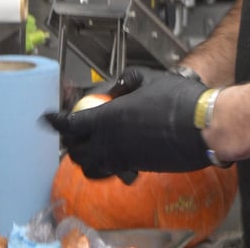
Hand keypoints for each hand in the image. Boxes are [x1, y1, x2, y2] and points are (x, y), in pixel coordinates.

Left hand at [46, 67, 209, 177]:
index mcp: (108, 118)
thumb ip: (128, 81)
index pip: (71, 124)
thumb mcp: (149, 79)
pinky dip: (105, 165)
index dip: (57, 121)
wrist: (200, 126)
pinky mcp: (137, 167)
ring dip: (85, 156)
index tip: (48, 117)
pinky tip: (115, 154)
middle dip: (70, 140)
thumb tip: (118, 84)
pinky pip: (111, 170)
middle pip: (76, 150)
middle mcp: (110, 143)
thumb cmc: (177, 99)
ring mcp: (123, 159)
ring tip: (88, 146)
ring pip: (91, 166)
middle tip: (71, 129)